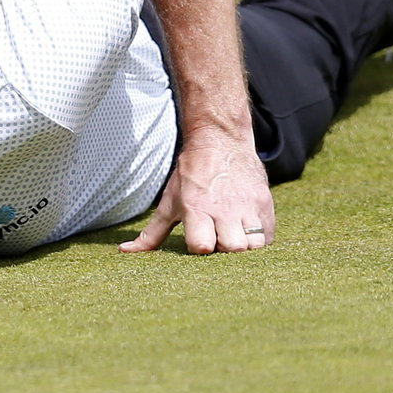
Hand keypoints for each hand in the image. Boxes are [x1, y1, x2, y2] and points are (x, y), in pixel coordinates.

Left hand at [119, 133, 273, 253]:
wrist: (221, 141)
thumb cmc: (190, 175)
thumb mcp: (169, 202)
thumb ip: (152, 233)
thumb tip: (125, 251)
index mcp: (196, 209)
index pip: (202, 246)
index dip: (199, 249)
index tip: (198, 244)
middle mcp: (224, 209)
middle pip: (233, 248)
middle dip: (225, 251)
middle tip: (218, 241)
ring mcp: (248, 207)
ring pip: (254, 245)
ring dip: (244, 247)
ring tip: (233, 237)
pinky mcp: (264, 204)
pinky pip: (267, 237)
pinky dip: (258, 240)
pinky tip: (246, 231)